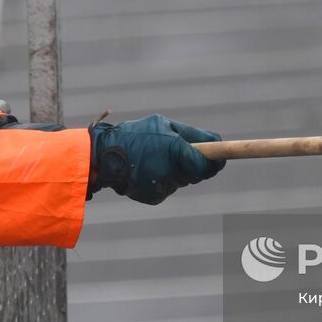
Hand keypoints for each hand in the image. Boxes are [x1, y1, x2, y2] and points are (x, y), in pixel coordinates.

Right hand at [89, 114, 224, 204]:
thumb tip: (217, 141)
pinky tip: (146, 168)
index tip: (218, 158)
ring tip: (153, 156)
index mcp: (176, 151)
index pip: (207, 165)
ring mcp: (163, 187)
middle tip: (174, 150)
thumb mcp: (163, 124)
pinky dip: (161, 179)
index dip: (215, 162)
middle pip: (195, 173)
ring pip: (180, 179)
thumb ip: (192, 134)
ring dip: (174, 169)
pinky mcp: (154, 197)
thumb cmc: (135, 135)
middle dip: (190, 163)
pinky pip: (166, 187)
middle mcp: (172, 172)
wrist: (104, 157)